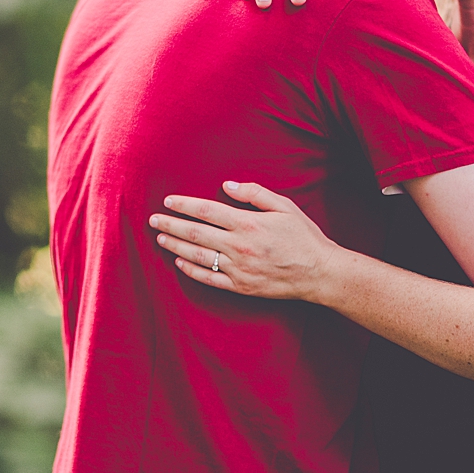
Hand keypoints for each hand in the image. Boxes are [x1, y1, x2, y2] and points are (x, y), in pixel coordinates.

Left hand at [147, 181, 340, 301]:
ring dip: (176, 246)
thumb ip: (254, 193)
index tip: (168, 201)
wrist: (320, 273)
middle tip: (153, 220)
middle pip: (196, 233)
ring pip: (198, 256)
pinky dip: (191, 270)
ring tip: (161, 238)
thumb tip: (226, 185)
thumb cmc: (304, 236)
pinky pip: (209, 279)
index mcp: (248, 224)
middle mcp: (239, 247)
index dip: (184, 205)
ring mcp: (238, 269)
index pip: (207, 211)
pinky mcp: (241, 287)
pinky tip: (179, 262)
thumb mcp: (284, 206)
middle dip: (172, 225)